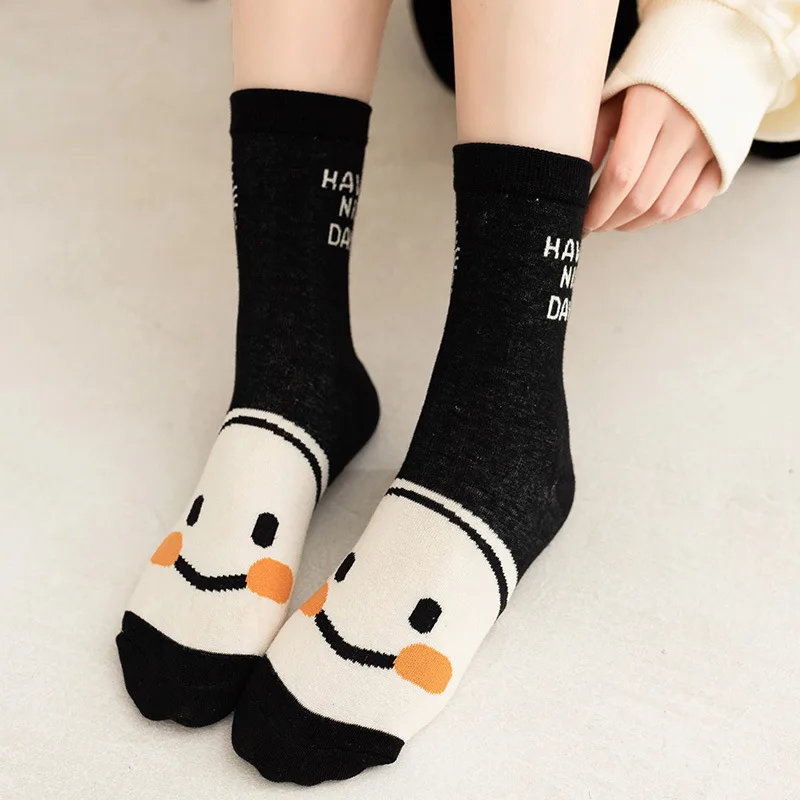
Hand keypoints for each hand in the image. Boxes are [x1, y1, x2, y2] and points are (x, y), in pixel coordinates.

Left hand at [584, 85, 721, 232]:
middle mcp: (685, 126)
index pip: (621, 174)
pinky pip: (694, 203)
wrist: (713, 50)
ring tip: (616, 221)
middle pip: (642, 197)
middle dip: (611, 220)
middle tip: (595, 224)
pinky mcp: (725, 156)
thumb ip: (593, 137)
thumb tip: (574, 182)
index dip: (598, 207)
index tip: (583, 220)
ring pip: (666, 207)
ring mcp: (710, 144)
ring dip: (636, 223)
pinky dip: (667, 217)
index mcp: (652, 106)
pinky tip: (647, 214)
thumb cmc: (652, 76)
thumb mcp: (615, 94)